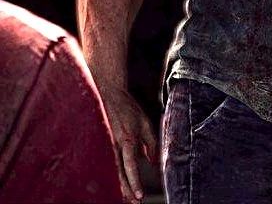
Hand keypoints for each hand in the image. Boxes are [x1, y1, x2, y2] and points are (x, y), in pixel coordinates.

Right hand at [97, 84, 157, 203]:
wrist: (109, 94)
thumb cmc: (129, 109)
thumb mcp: (145, 122)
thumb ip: (150, 143)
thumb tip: (152, 163)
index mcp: (128, 139)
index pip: (131, 166)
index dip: (135, 183)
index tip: (139, 196)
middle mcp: (115, 145)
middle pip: (119, 174)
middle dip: (126, 190)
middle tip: (135, 202)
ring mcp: (106, 144)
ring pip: (111, 171)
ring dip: (119, 185)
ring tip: (127, 197)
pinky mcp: (101, 143)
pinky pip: (106, 163)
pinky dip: (111, 174)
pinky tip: (115, 182)